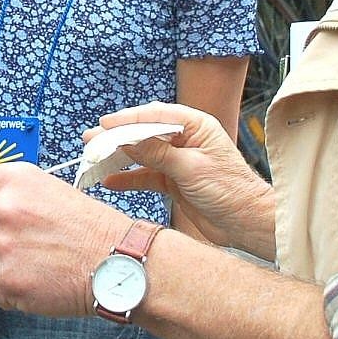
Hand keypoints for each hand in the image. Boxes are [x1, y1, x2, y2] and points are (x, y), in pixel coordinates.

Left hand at [0, 164, 130, 317]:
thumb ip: (5, 197)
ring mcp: (4, 246)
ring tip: (34, 266)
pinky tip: (41, 283)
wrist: (119, 262)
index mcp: (12, 180)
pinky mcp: (9, 281)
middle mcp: (3, 208)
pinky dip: (13, 295)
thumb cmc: (86, 229)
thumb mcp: (45, 191)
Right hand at [94, 103, 270, 251]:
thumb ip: (158, 153)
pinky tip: (110, 181)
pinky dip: (128, 179)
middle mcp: (186, 139)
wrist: (246, 223)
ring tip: (94, 159)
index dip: (128, 119)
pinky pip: (146, 176)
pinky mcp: (174, 181)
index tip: (104, 124)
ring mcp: (178, 160)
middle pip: (145, 133)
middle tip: (91, 140)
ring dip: (119, 158)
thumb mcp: (190, 168)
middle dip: (117, 137)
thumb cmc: (230, 190)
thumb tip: (127, 140)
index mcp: (196, 125)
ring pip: (142, 155)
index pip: (155, 115)